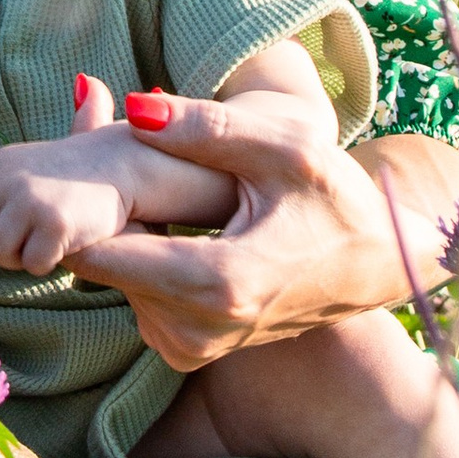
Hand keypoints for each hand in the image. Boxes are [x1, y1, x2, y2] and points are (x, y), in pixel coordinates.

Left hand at [0, 133, 144, 278]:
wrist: (122, 163)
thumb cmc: (74, 172)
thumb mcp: (25, 166)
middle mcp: (8, 178)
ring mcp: (31, 200)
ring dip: (13, 259)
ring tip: (35, 246)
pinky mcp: (56, 223)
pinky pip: (32, 263)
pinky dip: (43, 264)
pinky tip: (60, 248)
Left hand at [65, 100, 458, 372]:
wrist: (379, 266)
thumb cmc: (338, 200)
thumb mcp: (285, 150)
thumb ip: (207, 127)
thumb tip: (130, 105)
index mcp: (215, 283)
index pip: (97, 254)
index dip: (80, 208)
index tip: (83, 163)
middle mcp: (195, 330)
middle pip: (98, 268)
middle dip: (97, 215)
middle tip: (103, 157)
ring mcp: (191, 348)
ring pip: (116, 284)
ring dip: (118, 237)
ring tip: (140, 187)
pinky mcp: (190, 352)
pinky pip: (138, 299)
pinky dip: (138, 261)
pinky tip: (162, 221)